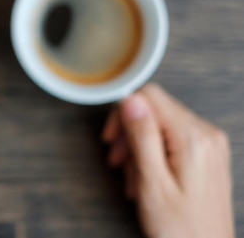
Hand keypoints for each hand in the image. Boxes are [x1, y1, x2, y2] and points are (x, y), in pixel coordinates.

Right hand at [102, 83, 233, 237]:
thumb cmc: (182, 229)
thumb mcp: (152, 183)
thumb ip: (142, 137)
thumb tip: (130, 100)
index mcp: (193, 138)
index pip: (150, 97)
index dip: (122, 112)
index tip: (112, 136)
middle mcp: (206, 135)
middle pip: (155, 109)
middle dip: (129, 133)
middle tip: (118, 160)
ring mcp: (209, 144)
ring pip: (161, 124)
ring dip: (139, 146)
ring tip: (132, 176)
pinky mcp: (207, 154)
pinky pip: (173, 139)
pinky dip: (154, 153)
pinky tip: (147, 177)